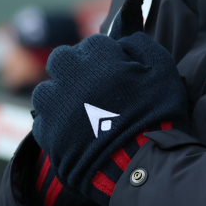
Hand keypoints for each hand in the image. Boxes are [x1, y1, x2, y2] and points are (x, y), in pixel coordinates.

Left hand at [31, 0, 188, 205]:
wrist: (140, 166)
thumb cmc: (156, 115)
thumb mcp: (162, 69)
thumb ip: (140, 44)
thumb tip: (124, 40)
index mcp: (97, 57)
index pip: (92, 43)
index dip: (105, 56)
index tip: (115, 69)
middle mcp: (69, 77)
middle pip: (60, 59)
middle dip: (74, 68)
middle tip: (92, 85)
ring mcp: (55, 107)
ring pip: (45, 91)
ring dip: (59, 96)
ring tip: (79, 111)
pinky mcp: (48, 135)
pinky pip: (43, 122)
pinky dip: (55, 124)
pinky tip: (74, 133)